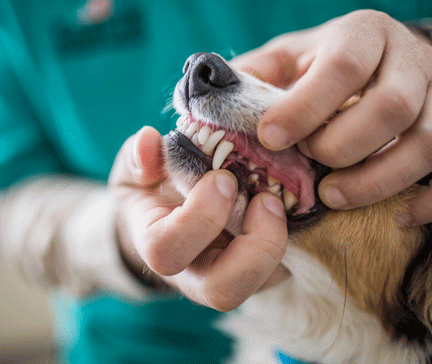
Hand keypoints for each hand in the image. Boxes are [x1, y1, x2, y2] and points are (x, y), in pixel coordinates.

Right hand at [109, 126, 288, 310]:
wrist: (168, 217)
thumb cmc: (152, 192)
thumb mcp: (136, 169)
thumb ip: (138, 157)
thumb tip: (149, 141)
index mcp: (158, 246)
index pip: (168, 251)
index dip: (199, 218)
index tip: (223, 178)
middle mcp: (194, 273)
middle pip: (223, 291)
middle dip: (252, 246)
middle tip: (265, 199)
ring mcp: (228, 276)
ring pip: (260, 285)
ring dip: (277, 242)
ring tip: (277, 201)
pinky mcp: (258, 271)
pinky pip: (282, 269)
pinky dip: (294, 239)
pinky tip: (291, 204)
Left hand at [232, 10, 431, 224]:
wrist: (385, 61)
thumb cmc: (325, 67)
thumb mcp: (286, 60)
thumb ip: (252, 78)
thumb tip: (210, 104)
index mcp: (364, 34)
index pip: (343, 66)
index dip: (306, 106)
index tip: (272, 138)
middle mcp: (413, 58)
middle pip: (392, 107)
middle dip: (344, 147)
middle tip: (312, 170)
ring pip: (431, 143)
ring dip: (381, 180)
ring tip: (336, 196)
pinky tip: (399, 217)